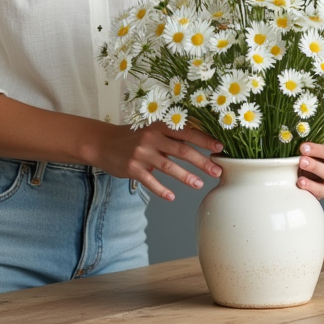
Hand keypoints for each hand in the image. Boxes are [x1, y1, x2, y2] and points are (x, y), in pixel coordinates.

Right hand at [95, 123, 222, 201]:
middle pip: (181, 150)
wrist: (103, 143)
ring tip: (199, 184)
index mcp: (160, 125)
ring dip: (186, 176)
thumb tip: (201, 144)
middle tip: (217, 171)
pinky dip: (161, 190)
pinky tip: (172, 197)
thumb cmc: (134, 137)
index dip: (204, 140)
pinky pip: (150, 181)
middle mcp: (151, 137)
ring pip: (168, 166)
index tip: (220, 148)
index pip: (187, 132)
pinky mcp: (132, 168)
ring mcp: (141, 153)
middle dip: (201, 161)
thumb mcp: (152, 130)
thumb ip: (172, 136)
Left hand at [297, 135, 323, 199]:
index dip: (320, 151)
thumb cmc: (320, 142)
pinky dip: (310, 191)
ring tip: (300, 178)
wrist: (315, 158)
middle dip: (315, 166)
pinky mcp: (322, 192)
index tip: (304, 147)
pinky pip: (319, 194)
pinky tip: (300, 185)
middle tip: (301, 160)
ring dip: (312, 181)